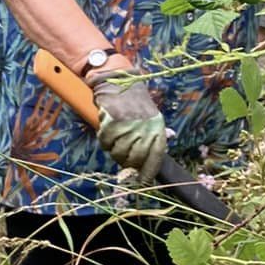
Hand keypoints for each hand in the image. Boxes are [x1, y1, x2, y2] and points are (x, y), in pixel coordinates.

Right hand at [93, 71, 167, 185]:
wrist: (118, 81)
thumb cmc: (135, 102)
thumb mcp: (152, 117)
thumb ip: (154, 136)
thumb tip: (159, 153)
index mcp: (157, 128)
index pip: (156, 158)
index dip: (148, 173)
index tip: (143, 182)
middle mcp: (145, 128)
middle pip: (134, 159)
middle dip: (127, 161)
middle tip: (123, 155)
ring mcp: (128, 126)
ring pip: (118, 153)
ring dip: (114, 149)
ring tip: (116, 138)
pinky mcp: (112, 122)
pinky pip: (105, 142)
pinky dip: (104, 140)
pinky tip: (108, 130)